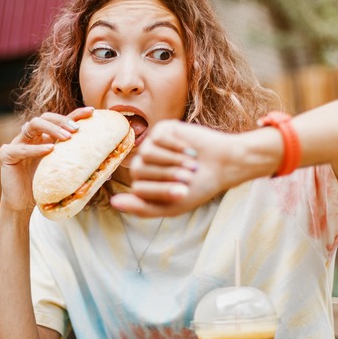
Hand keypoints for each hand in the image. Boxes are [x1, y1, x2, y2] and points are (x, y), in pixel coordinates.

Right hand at [0, 107, 93, 211]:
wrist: (21, 205)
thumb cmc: (43, 189)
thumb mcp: (63, 175)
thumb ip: (78, 169)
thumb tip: (108, 172)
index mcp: (43, 138)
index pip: (60, 120)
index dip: (75, 114)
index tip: (92, 112)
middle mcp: (30, 136)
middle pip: (45, 117)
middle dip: (62, 120)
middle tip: (77, 129)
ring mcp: (17, 143)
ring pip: (33, 124)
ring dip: (52, 128)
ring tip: (67, 137)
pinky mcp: (6, 154)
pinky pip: (21, 147)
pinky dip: (36, 149)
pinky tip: (49, 150)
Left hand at [111, 120, 251, 216]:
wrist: (223, 165)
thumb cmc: (198, 187)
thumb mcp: (172, 206)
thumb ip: (143, 208)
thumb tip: (114, 203)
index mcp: (143, 185)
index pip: (138, 188)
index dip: (161, 190)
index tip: (183, 192)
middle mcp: (143, 164)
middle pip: (139, 169)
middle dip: (167, 175)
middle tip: (189, 177)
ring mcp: (151, 145)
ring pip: (147, 153)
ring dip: (172, 161)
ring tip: (192, 164)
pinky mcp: (162, 130)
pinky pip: (159, 138)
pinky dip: (177, 146)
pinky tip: (191, 150)